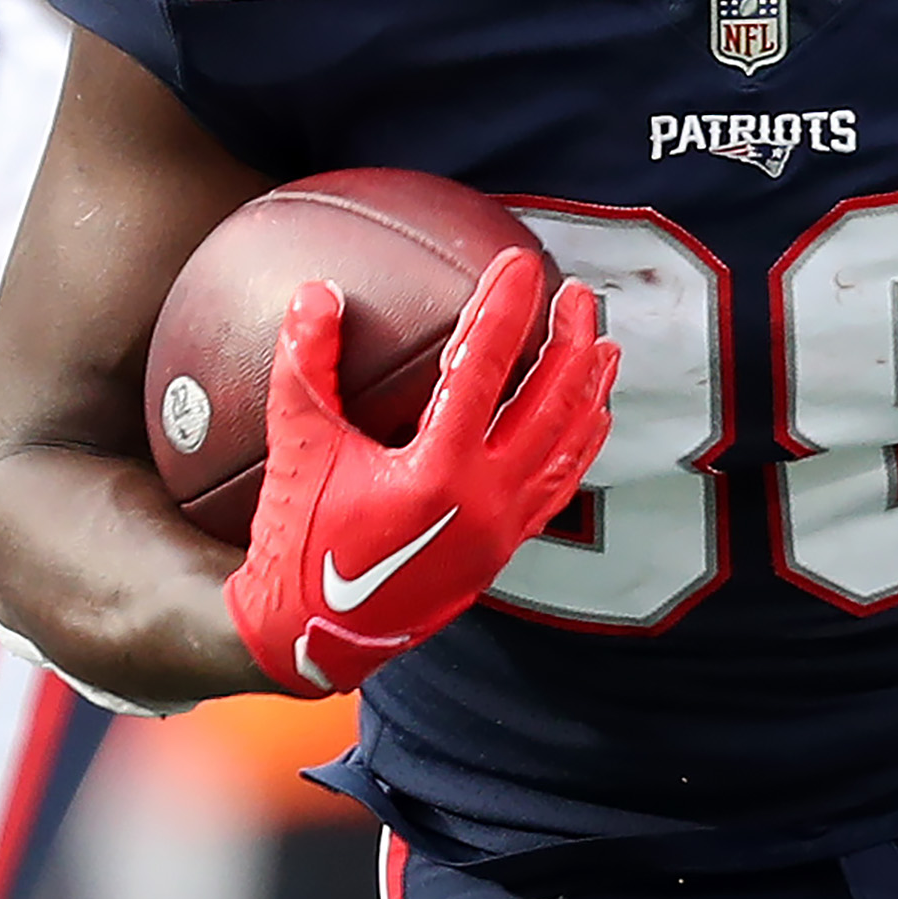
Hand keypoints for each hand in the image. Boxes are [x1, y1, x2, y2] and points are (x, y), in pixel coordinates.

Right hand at [223, 254, 617, 700]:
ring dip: (588, 391)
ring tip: (602, 346)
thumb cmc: (298, 542)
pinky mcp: (502, 551)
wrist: (313, 637)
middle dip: (570, 341)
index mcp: (437, 472)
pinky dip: (580, 445)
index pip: (483, 367)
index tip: (520, 261)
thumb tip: (316, 293)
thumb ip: (304, 366)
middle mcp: (484, 501)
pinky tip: (588, 419)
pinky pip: (558, 487)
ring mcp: (501, 530)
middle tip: (577, 293)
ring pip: (568, 447)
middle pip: (551, 403)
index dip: (504, 306)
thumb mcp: (295, 447)